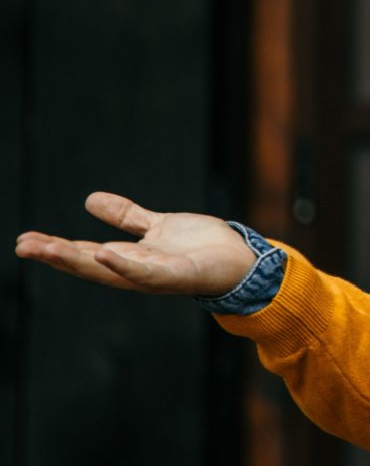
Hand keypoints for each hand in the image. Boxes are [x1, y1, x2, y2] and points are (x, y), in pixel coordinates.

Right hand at [15, 192, 257, 296]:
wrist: (241, 260)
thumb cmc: (201, 247)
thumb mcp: (156, 225)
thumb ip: (126, 217)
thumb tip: (90, 200)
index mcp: (130, 259)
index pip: (85, 254)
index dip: (55, 248)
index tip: (24, 240)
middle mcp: (137, 270)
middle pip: (89, 264)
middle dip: (55, 255)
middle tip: (22, 245)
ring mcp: (155, 275)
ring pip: (109, 270)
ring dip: (78, 260)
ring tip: (49, 248)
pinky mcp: (177, 275)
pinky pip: (146, 271)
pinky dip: (123, 264)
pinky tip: (102, 253)